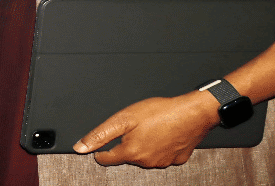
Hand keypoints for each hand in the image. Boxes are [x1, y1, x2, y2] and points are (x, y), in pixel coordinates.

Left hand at [72, 91, 220, 167]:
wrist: (193, 113)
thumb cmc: (161, 112)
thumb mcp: (123, 118)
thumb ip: (100, 134)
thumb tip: (81, 147)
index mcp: (131, 152)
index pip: (107, 159)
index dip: (99, 152)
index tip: (98, 149)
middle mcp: (146, 162)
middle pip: (127, 156)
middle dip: (125, 144)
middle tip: (133, 128)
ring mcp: (162, 162)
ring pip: (144, 156)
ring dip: (142, 146)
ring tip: (149, 128)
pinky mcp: (176, 159)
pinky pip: (161, 155)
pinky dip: (159, 147)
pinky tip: (162, 134)